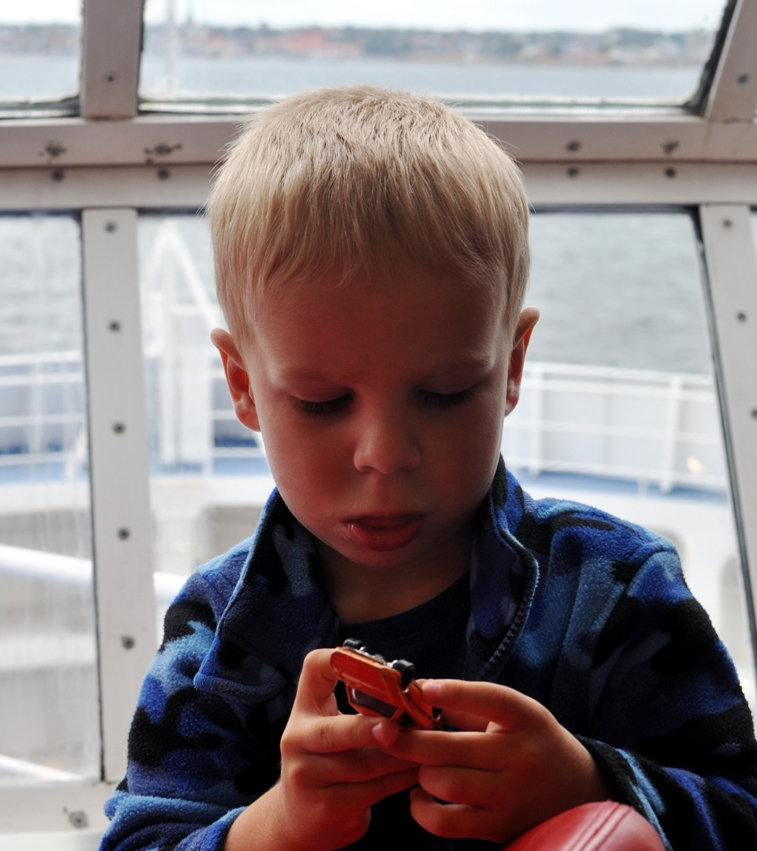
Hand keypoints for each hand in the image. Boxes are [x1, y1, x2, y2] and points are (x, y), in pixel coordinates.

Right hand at [224, 649, 417, 850]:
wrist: (297, 822)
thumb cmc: (325, 762)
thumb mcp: (328, 729)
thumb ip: (359, 710)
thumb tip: (412, 690)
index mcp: (303, 710)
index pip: (313, 669)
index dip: (337, 658)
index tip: (372, 663)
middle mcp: (297, 741)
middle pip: (333, 731)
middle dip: (367, 729)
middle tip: (395, 728)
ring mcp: (307, 777)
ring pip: (362, 765)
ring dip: (400, 755)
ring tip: (428, 746)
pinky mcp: (326, 809)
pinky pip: (373, 791)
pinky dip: (400, 779)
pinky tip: (419, 770)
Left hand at [380, 679, 610, 843]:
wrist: (578, 789)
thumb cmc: (532, 741)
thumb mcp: (514, 713)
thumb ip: (467, 704)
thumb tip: (416, 693)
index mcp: (526, 718)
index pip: (491, 699)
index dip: (454, 692)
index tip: (421, 688)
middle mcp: (521, 757)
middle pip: (452, 747)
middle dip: (409, 739)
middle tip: (385, 732)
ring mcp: (510, 796)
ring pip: (445, 783)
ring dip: (419, 772)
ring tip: (415, 764)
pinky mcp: (499, 827)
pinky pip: (448, 823)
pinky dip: (423, 811)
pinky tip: (419, 797)